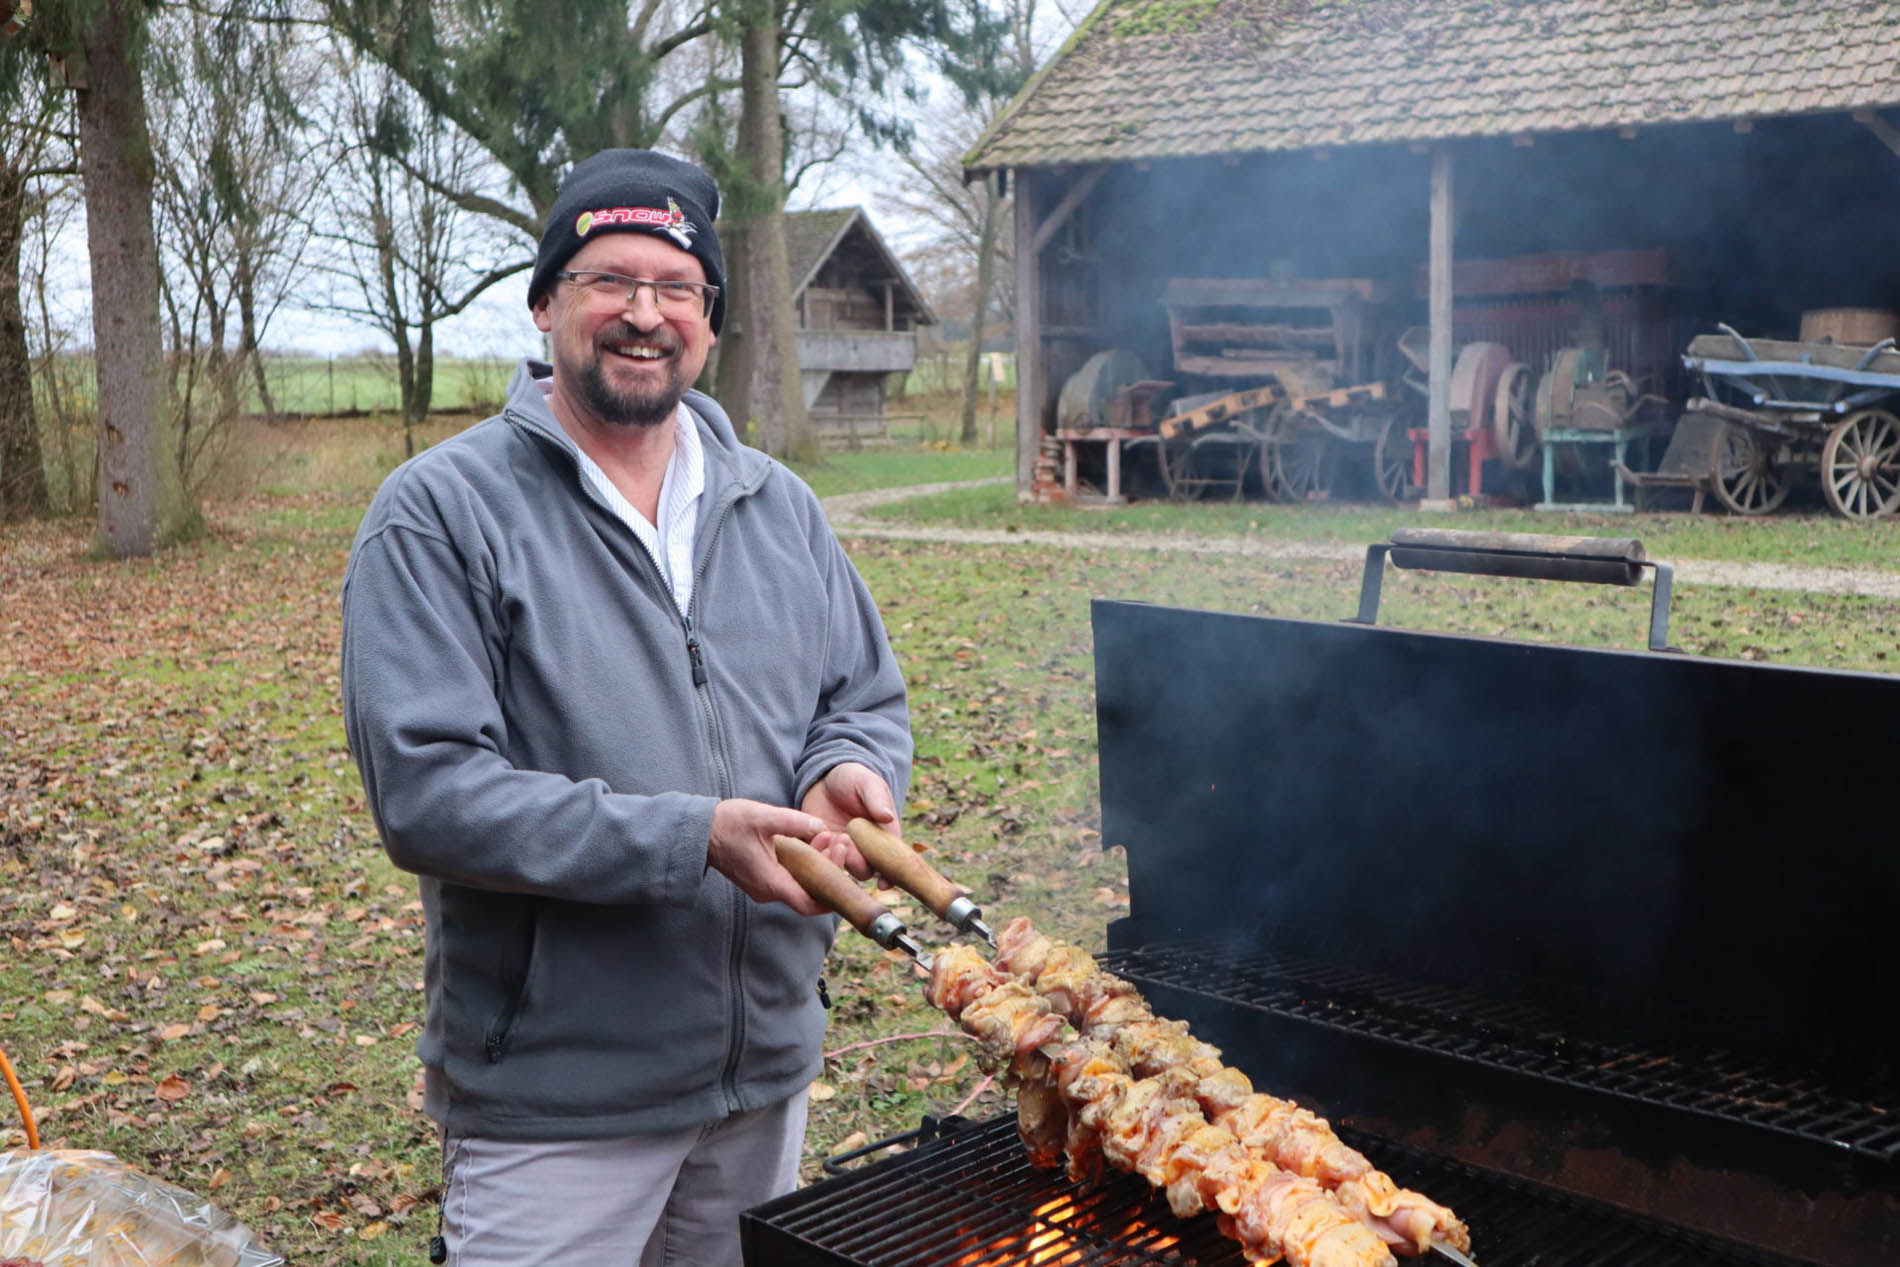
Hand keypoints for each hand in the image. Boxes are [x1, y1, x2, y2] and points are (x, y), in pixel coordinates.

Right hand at [706, 799, 833, 916]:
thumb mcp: (764, 816)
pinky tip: (813, 839)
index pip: (809, 904)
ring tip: (829, 836)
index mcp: (771, 882)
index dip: (832, 896)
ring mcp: (765, 886)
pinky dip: (805, 861)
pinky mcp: (763, 877)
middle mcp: (769, 891)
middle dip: (829, 868)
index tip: (847, 875)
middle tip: (840, 841)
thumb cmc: (727, 824)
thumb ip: (795, 822)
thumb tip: (821, 826)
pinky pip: (791, 876)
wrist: (700, 831)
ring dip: (818, 862)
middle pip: (809, 891)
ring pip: (801, 883)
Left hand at [801, 762, 895, 879]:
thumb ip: (876, 799)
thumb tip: (887, 815)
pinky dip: (818, 854)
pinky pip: (819, 861)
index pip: (890, 860)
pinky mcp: (821, 848)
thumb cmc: (854, 779)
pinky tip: (816, 836)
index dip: (889, 874)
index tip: (884, 883)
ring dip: (837, 859)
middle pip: (867, 869)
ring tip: (831, 834)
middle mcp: (864, 848)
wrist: (825, 779)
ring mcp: (842, 850)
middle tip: (846, 839)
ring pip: (843, 869)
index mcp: (882, 835)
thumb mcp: (867, 783)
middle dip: (859, 862)